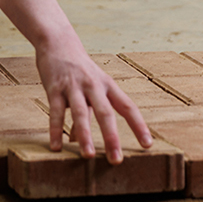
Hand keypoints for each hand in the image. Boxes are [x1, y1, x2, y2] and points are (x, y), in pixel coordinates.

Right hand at [36, 38, 152, 163]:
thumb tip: (78, 138)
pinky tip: (56, 147)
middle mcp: (94, 85)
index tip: (147, 145)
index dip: (138, 126)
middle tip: (116, 160)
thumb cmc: (78, 68)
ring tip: (88, 155)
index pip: (128, 107)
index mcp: (108, 85)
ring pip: (81, 113)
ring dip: (85, 136)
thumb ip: (88, 110)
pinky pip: (55, 112)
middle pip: (106, 113)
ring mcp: (74, 86)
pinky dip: (56, 130)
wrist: (57, 41)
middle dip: (112, 137)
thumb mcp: (91, 85)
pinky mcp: (54, 87)